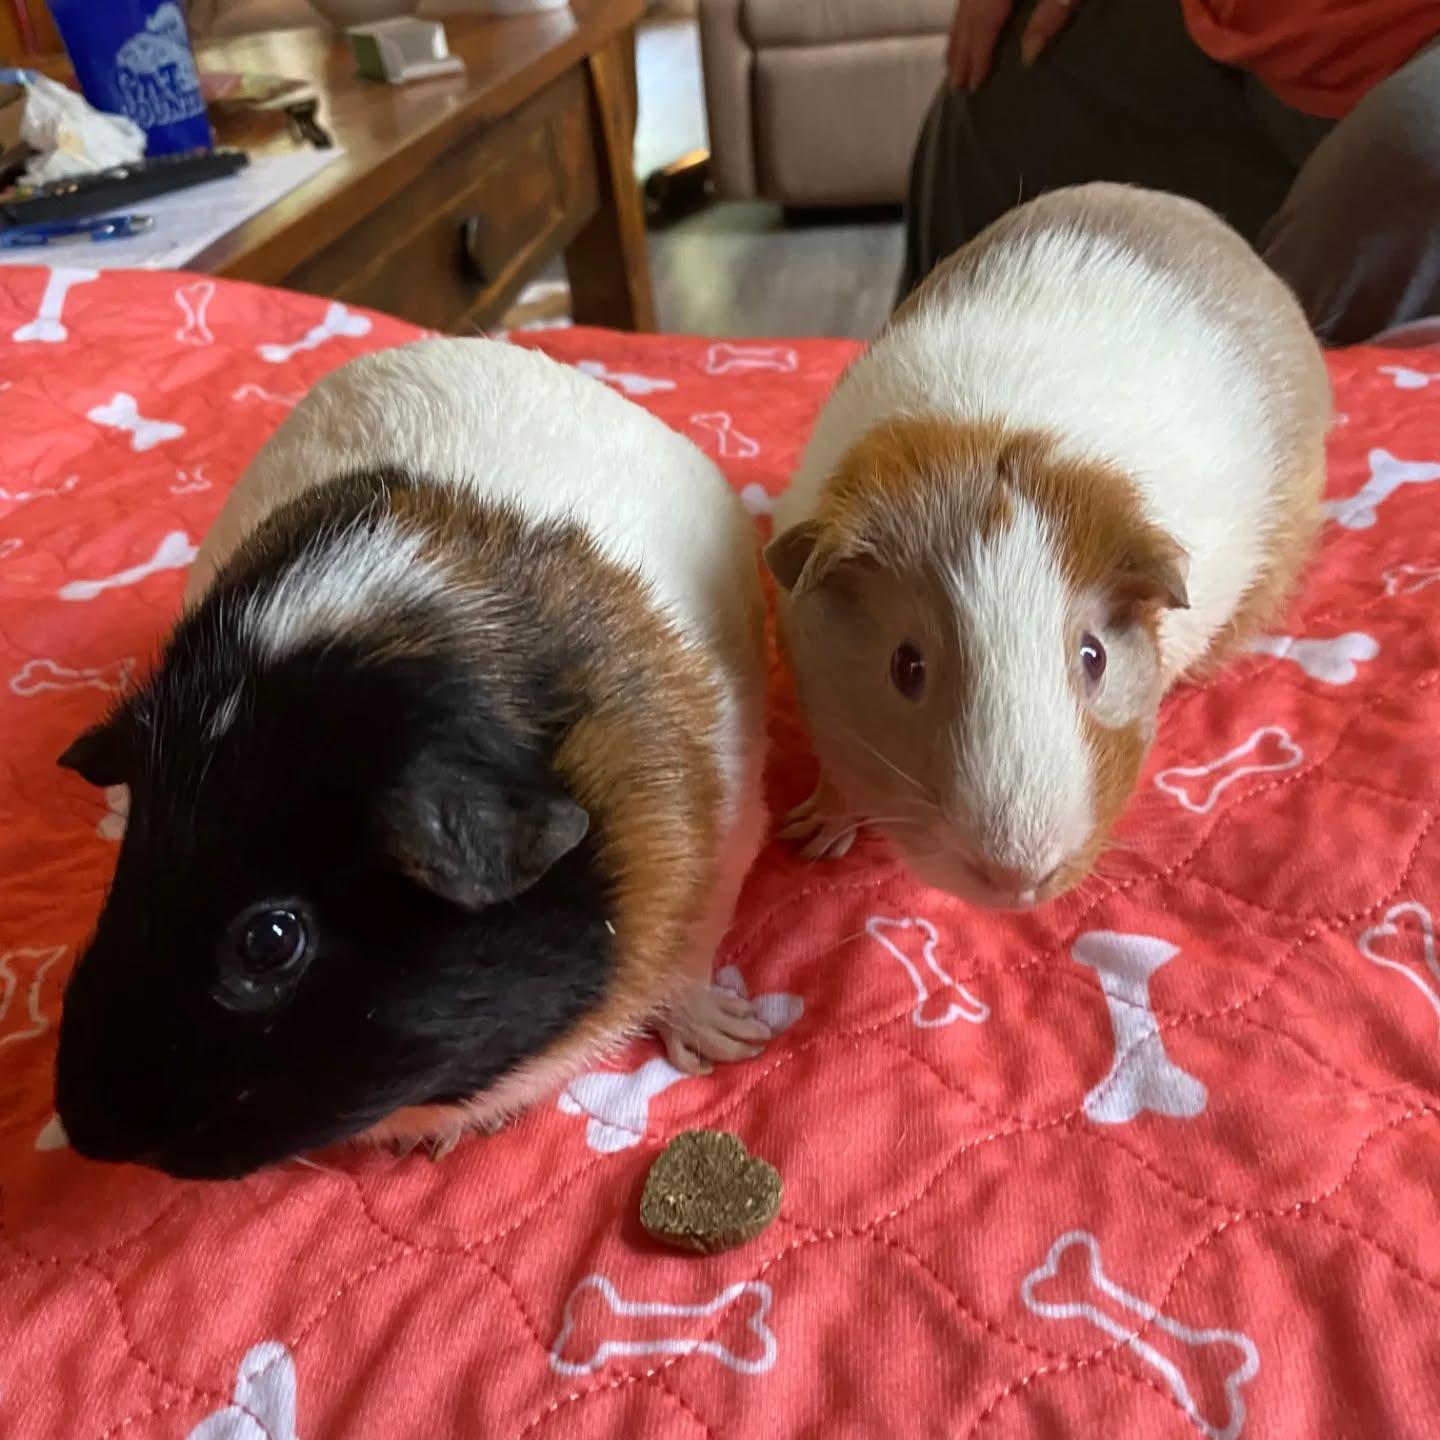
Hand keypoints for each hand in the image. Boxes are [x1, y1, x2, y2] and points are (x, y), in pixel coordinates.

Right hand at [946, 0, 1082, 90]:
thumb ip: (1052, 15)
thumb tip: (1027, 57)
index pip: (985, 21)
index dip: (978, 54)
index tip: (973, 85)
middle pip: (970, 13)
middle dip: (961, 50)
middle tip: (955, 84)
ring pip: (964, 2)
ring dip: (958, 33)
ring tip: (952, 62)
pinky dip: (964, 13)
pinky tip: (964, 26)